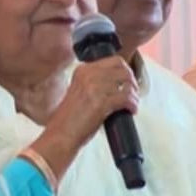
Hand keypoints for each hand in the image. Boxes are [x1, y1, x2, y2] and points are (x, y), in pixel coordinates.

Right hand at [30, 56, 138, 179]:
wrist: (61, 134)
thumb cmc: (69, 118)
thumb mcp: (79, 91)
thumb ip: (94, 83)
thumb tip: (117, 84)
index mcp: (82, 70)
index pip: (113, 60)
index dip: (125, 71)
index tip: (127, 82)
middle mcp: (88, 75)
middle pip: (122, 68)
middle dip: (132, 80)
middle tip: (133, 93)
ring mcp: (95, 88)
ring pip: (126, 83)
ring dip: (134, 94)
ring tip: (132, 104)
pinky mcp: (102, 103)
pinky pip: (126, 98)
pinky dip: (133, 104)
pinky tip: (131, 111)